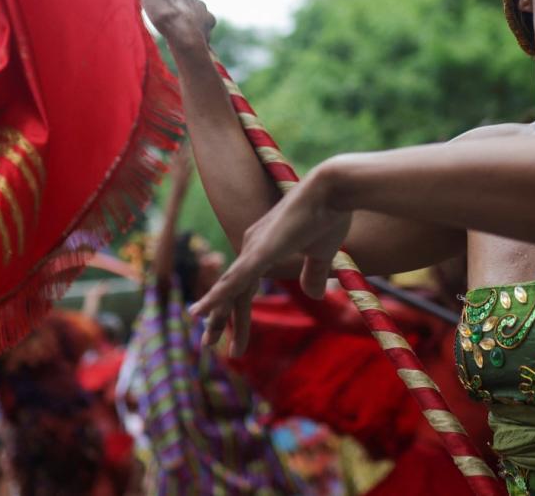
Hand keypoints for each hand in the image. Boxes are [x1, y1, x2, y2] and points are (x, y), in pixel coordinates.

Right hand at [130, 0, 214, 49]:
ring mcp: (200, 7)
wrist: (187, 38)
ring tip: (174, 20)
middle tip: (158, 6)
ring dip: (182, 9)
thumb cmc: (166, 14)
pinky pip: (201, 19)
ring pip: (190, 4)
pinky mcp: (207, 21)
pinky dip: (195, 22)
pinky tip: (188, 29)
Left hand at [189, 168, 351, 355]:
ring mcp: (254, 247)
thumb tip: (313, 295)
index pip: (244, 286)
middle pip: (231, 290)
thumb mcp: (322, 254)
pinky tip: (201, 312)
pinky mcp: (261, 250)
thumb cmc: (330, 216)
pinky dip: (217, 296)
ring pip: (229, 289)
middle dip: (219, 318)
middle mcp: (252, 246)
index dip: (238, 312)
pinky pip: (235, 279)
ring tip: (205, 341)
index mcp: (264, 247)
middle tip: (206, 344)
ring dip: (217, 316)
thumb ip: (314, 273)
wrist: (334, 190)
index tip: (235, 338)